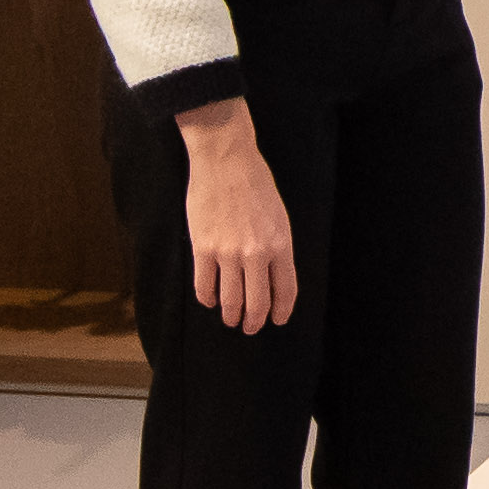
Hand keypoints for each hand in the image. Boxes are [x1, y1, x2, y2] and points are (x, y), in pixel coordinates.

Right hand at [174, 98, 297, 333]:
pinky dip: (208, 298)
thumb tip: (271, 275)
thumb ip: (276, 246)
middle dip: (254, 321)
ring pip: (230, 299)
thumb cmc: (255, 184)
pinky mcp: (203, 248)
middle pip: (257, 302)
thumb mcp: (278, 215)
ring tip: (231, 319)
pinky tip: (210, 300)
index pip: (286, 289)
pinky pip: (204, 285)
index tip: (278, 319)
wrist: (226, 161)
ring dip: (231, 315)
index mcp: (281, 243)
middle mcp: (256, 252)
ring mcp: (228, 252)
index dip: (282, 310)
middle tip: (251, 328)